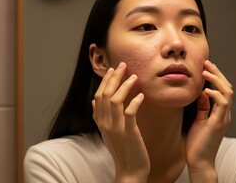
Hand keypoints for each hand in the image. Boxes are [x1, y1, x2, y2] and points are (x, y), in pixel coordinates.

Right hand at [92, 62, 149, 182]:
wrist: (130, 171)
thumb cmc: (122, 150)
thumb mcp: (108, 132)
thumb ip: (101, 116)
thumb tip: (94, 101)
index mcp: (100, 122)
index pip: (98, 95)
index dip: (105, 81)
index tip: (112, 69)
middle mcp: (105, 123)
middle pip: (105, 94)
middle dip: (114, 77)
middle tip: (123, 64)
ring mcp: (116, 128)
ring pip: (115, 100)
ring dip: (124, 86)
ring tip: (134, 76)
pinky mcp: (129, 133)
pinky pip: (130, 113)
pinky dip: (135, 102)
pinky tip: (141, 95)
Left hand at [185, 60, 232, 181]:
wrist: (200, 162)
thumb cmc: (198, 144)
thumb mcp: (199, 120)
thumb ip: (202, 107)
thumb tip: (201, 92)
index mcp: (221, 112)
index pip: (223, 89)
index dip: (217, 76)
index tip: (206, 66)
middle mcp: (226, 114)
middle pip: (228, 87)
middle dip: (217, 73)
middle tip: (206, 62)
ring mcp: (224, 118)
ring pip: (228, 92)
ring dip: (217, 80)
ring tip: (206, 72)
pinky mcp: (219, 123)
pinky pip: (222, 104)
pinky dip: (215, 94)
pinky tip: (205, 90)